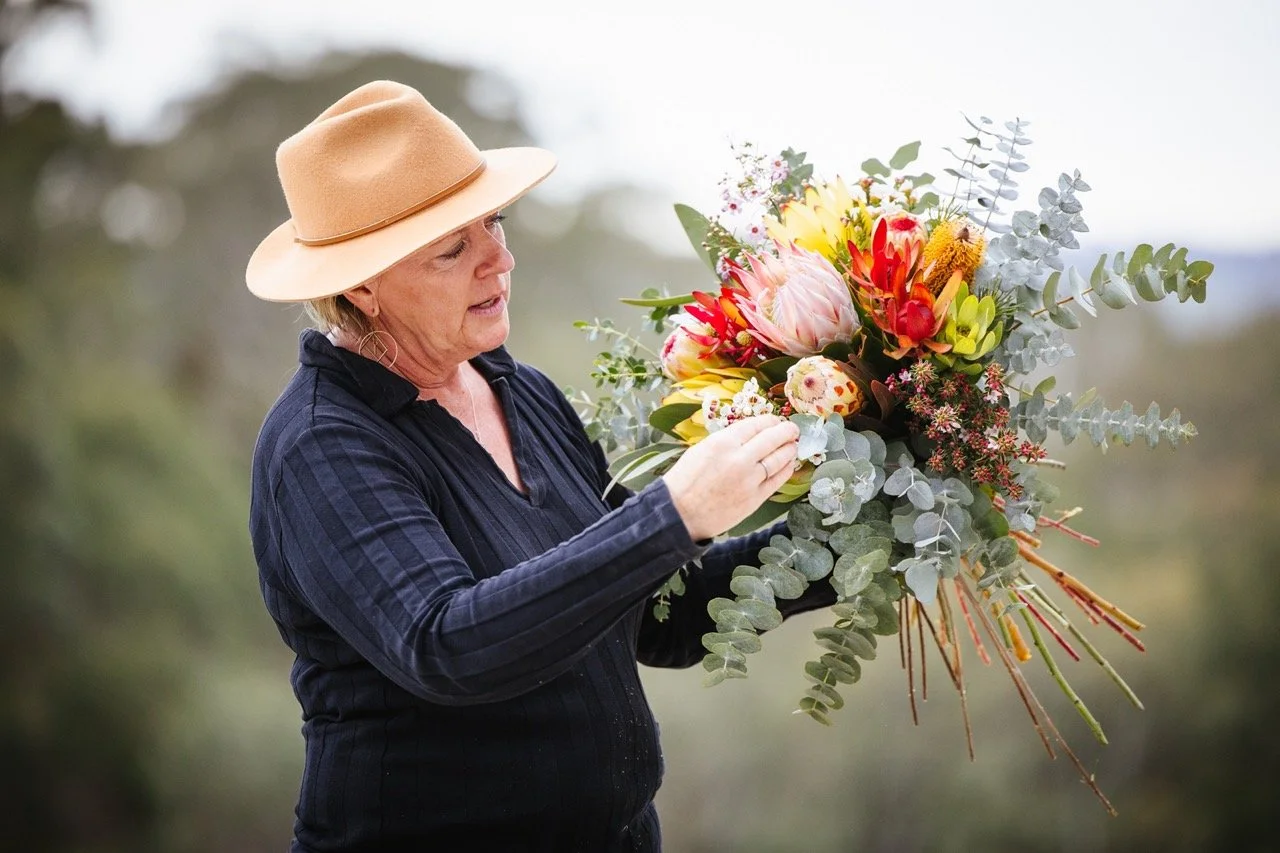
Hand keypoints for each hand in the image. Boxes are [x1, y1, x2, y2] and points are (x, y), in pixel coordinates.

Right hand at [662, 415, 799, 540]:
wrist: (679, 514)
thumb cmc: (686, 481)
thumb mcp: (701, 449)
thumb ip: (727, 441)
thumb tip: (751, 435)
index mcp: (723, 442)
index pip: (755, 425)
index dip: (770, 421)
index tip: (776, 421)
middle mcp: (739, 459)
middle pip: (772, 439)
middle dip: (786, 431)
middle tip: (793, 430)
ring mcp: (750, 480)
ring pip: (779, 459)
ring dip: (789, 449)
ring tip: (793, 445)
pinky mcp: (755, 499)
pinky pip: (777, 480)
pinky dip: (786, 470)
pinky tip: (789, 464)